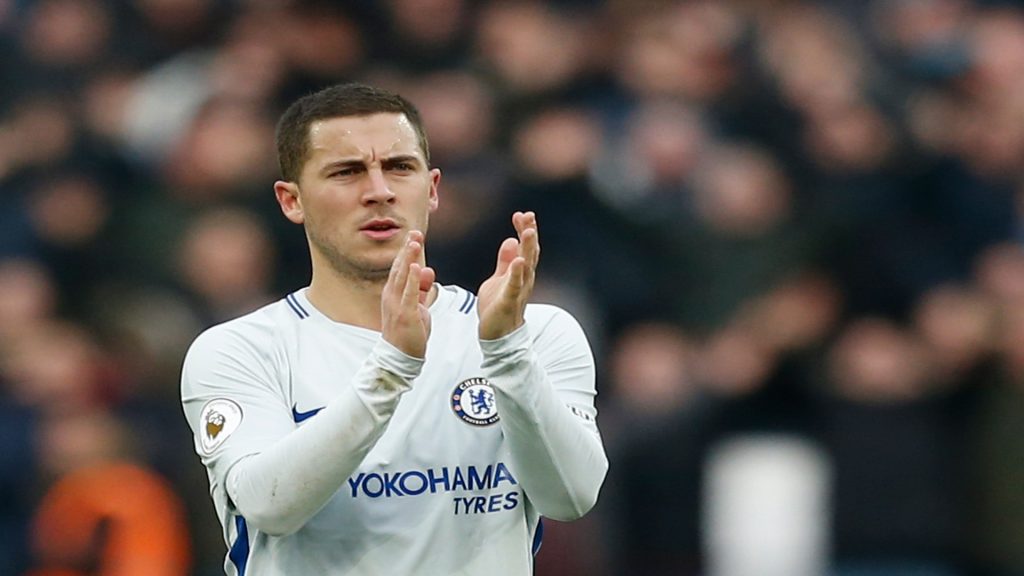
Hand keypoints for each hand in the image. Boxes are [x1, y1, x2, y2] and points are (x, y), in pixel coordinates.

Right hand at [381, 231, 434, 357]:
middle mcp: (392, 296)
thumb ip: (421, 289)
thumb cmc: (407, 333)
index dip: (406, 252)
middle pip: (400, 268)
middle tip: (415, 232)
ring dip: (409, 258)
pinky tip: (417, 266)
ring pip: (403, 277)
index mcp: (393, 294)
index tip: (413, 237)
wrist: (399, 357)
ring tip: (414, 242)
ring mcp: (397, 305)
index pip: (400, 268)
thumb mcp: (416, 307)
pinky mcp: (406, 314)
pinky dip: (413, 279)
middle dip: (407, 249)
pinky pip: (410, 294)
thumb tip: (426, 270)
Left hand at [478, 211, 539, 339]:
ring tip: (528, 231)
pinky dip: (517, 273)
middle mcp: (523, 280)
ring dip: (528, 248)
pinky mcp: (508, 302)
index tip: (521, 214)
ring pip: (526, 267)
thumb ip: (505, 261)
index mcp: (520, 273)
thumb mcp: (499, 279)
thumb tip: (510, 240)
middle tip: (529, 216)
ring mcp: (518, 290)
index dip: (524, 230)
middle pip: (530, 253)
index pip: (525, 248)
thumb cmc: (498, 307)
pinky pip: (514, 286)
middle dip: (530, 234)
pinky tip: (519, 261)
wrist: (498, 336)